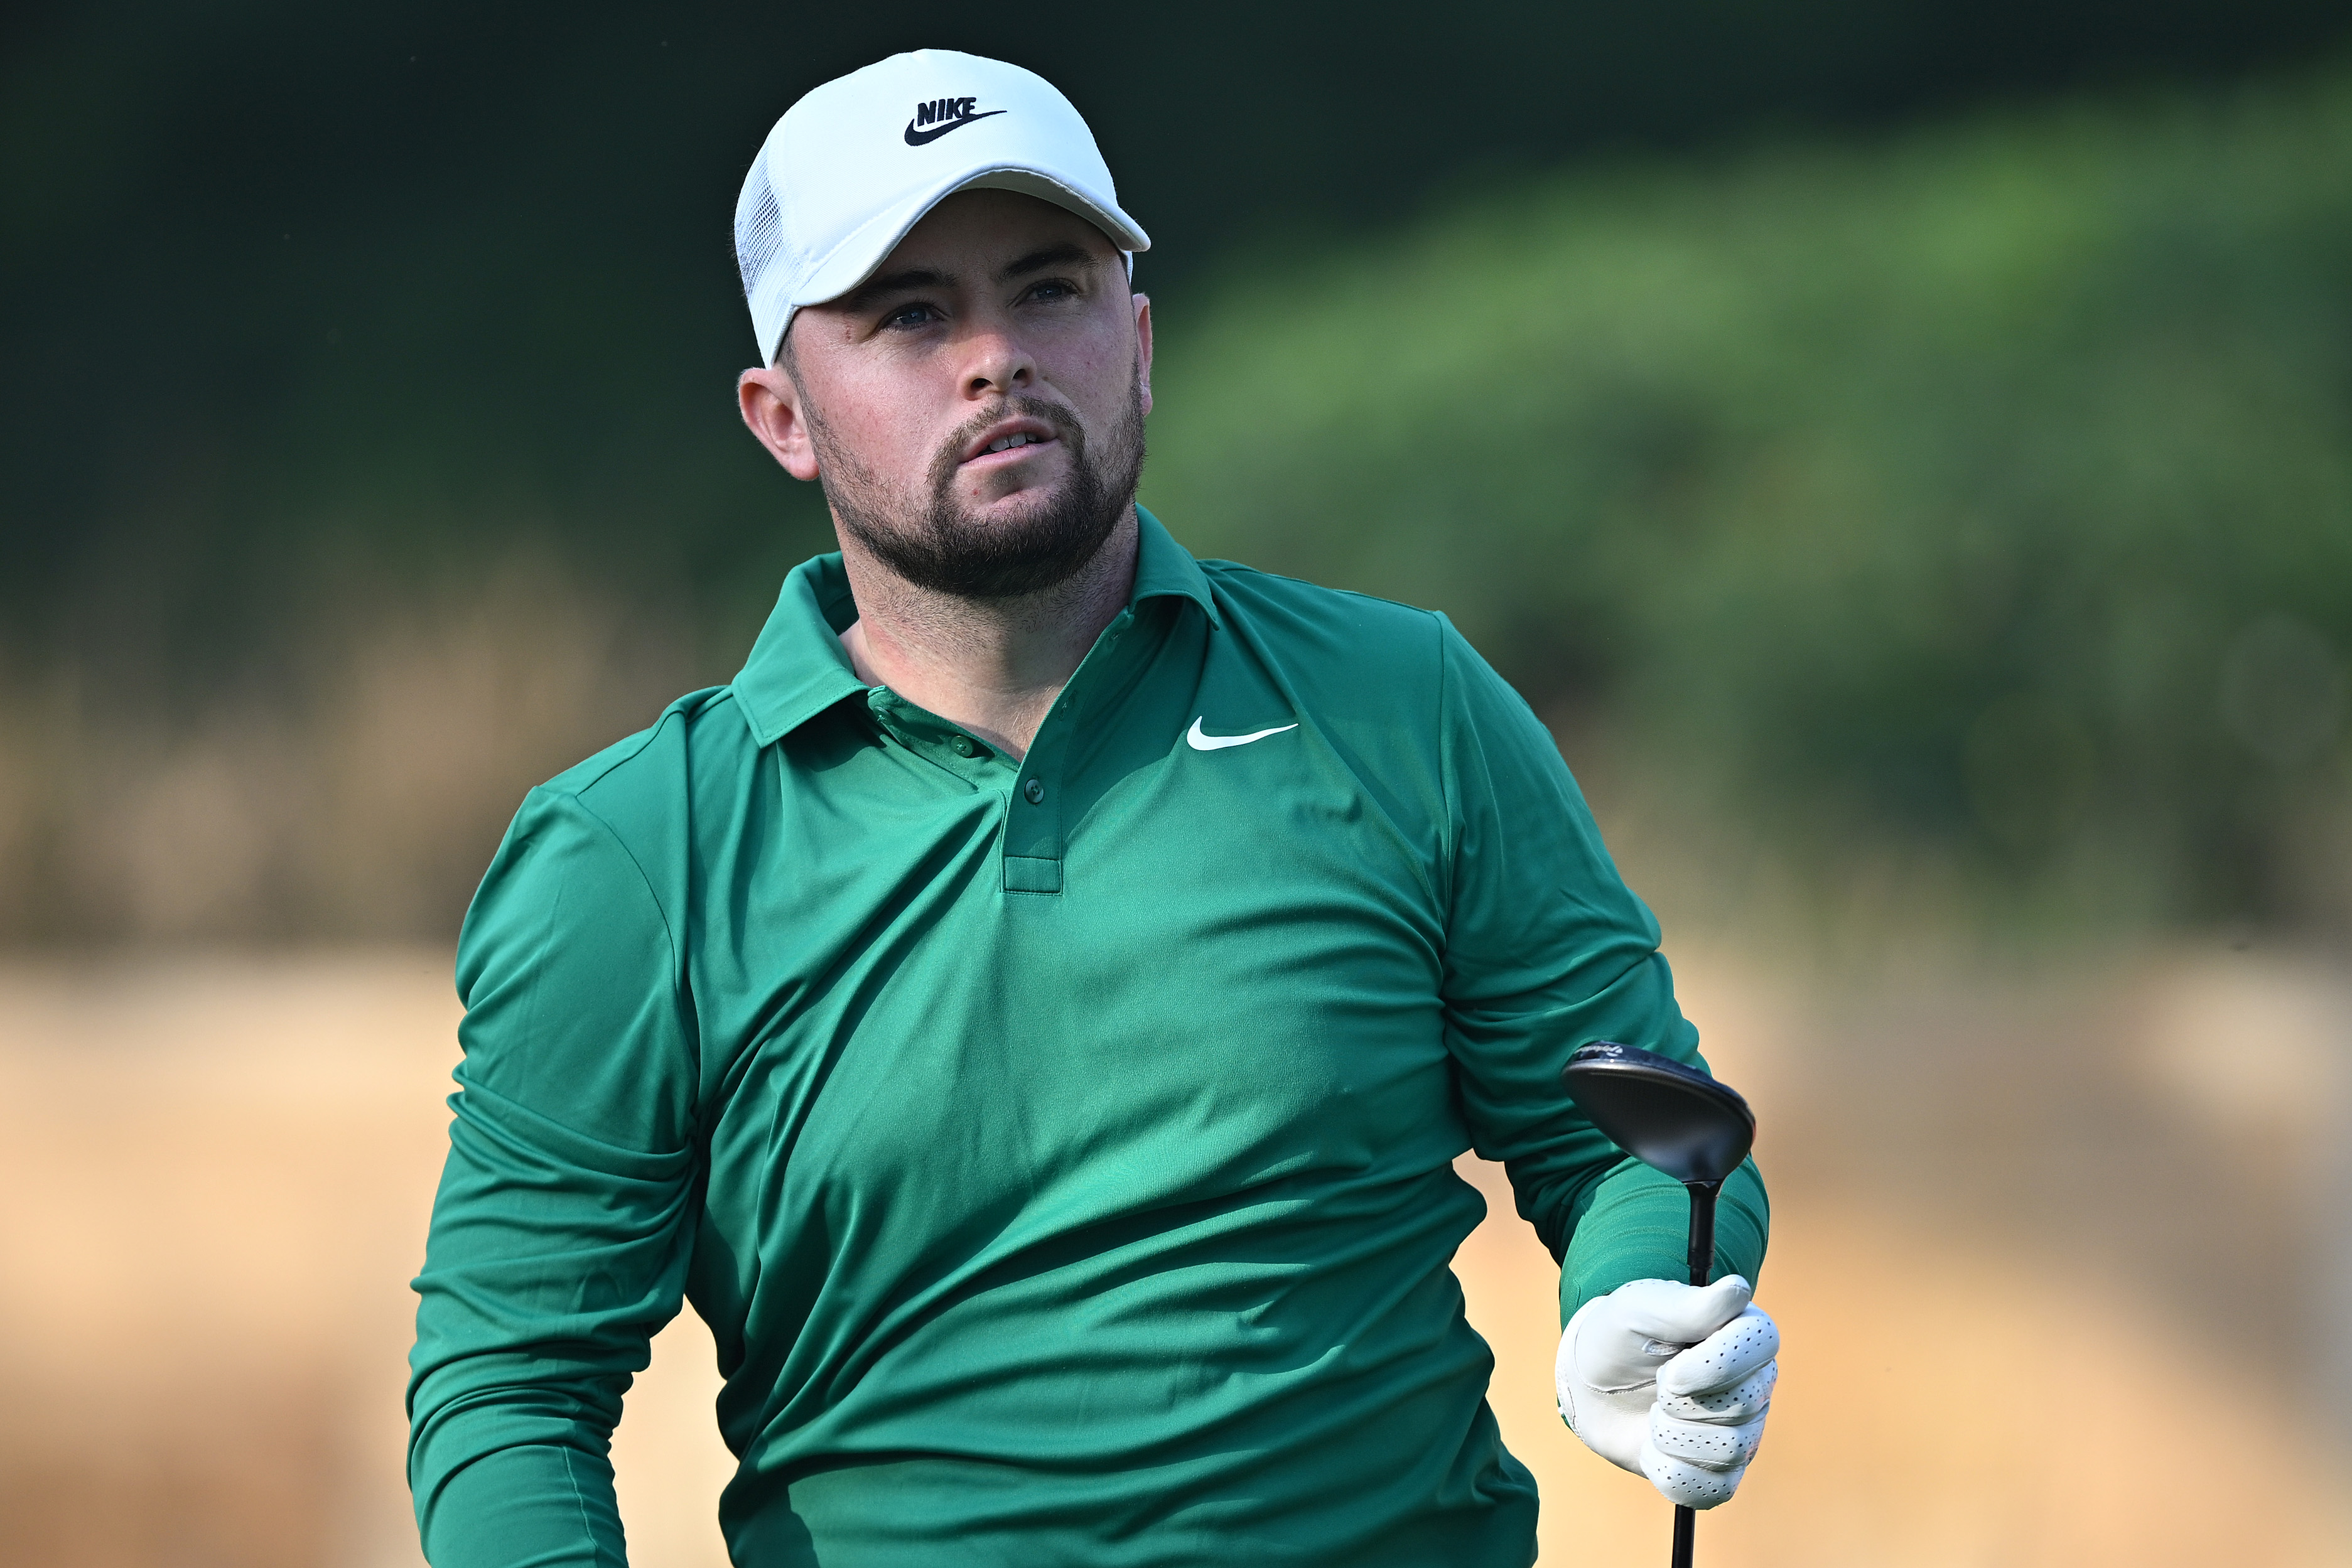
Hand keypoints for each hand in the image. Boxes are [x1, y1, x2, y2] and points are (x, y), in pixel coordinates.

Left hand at [1554, 1275, 1778, 1507]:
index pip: (1760, 1345)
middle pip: (1743, 1405)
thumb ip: (1686, 1305)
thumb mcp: (1639, 1308)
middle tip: (1656, 1384)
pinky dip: (1668, 1469)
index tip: (1668, 1368)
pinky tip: (1654, 1445)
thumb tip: (1737, 1291)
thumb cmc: (1620, 1336)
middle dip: (1680, 1399)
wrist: (1592, 1384)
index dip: (1712, 1364)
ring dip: (1670, 1433)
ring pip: (1727, 1449)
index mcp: (1744, 1333)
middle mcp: (1755, 1383)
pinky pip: (1709, 1490)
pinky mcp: (1721, 1473)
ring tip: (1654, 1412)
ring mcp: (1744, 1432)